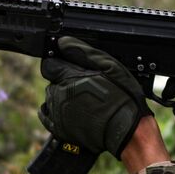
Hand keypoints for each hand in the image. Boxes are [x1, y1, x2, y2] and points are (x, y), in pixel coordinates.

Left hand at [39, 37, 149, 158]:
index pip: (50, 64)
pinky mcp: (60, 129)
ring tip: (84, 98)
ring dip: (62, 94)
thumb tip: (63, 43)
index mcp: (69, 79)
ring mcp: (58, 114)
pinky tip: (72, 109)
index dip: (61, 62)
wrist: (127, 130)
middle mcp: (59, 96)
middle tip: (85, 83)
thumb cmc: (122, 98)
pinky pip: (47, 115)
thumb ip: (83, 52)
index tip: (72, 66)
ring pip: (51, 96)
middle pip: (52, 80)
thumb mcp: (109, 66)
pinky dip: (55, 110)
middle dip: (64, 79)